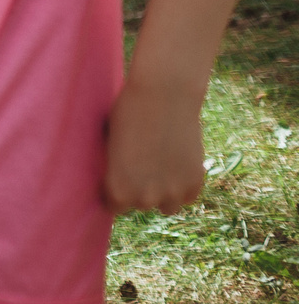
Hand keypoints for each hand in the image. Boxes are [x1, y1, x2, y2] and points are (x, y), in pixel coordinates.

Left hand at [104, 76, 209, 213]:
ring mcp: (172, 192)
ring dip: (163, 194)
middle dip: (139, 190)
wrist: (163, 96)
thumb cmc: (127, 113)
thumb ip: (113, 170)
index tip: (117, 177)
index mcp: (118, 189)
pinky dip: (183, 186)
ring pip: (167, 207)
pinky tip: (175, 166)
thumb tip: (112, 180)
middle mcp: (145, 197)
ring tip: (158, 171)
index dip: (115, 190)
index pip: (114, 206)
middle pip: (140, 205)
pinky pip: (187, 197)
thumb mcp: (109, 144)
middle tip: (140, 166)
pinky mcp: (195, 182)